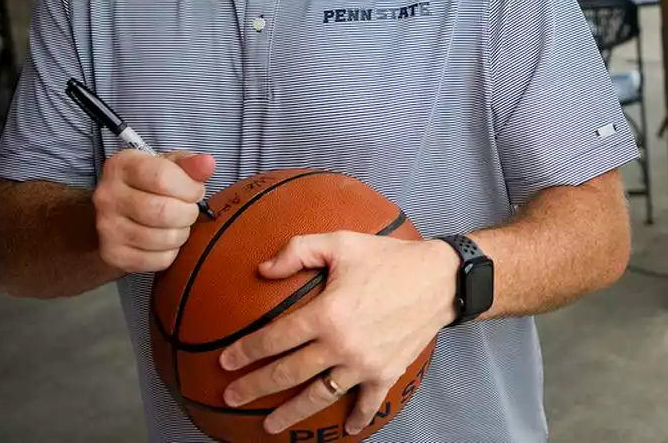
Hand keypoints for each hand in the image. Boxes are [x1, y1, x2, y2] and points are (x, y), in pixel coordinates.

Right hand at [93, 149, 214, 272]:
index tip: (195, 191)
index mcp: (122, 166)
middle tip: (188, 210)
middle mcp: (108, 196)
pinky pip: (159, 260)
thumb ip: (190, 164)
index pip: (162, 177)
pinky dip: (171, 252)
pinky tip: (165, 240)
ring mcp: (107, 228)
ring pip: (163, 238)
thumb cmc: (149, 185)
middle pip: (163, 211)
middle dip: (188, 212)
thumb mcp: (169, 165)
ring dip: (182, 233)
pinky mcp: (113, 255)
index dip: (189, 187)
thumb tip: (207, 163)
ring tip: (178, 224)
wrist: (116, 214)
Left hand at [219, 232, 458, 436]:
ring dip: (291, 413)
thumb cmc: (390, 257)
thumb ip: (298, 250)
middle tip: (232, 396)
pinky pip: (367, 403)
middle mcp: (342, 345)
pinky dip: (357, 418)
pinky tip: (346, 429)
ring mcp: (364, 364)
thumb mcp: (342, 242)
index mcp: (327, 313)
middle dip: (254, 387)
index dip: (246, 352)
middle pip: (288, 374)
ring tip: (269, 425)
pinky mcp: (386, 372)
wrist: (442, 279)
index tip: (225, 362)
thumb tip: (262, 269)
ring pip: (318, 396)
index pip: (275, 339)